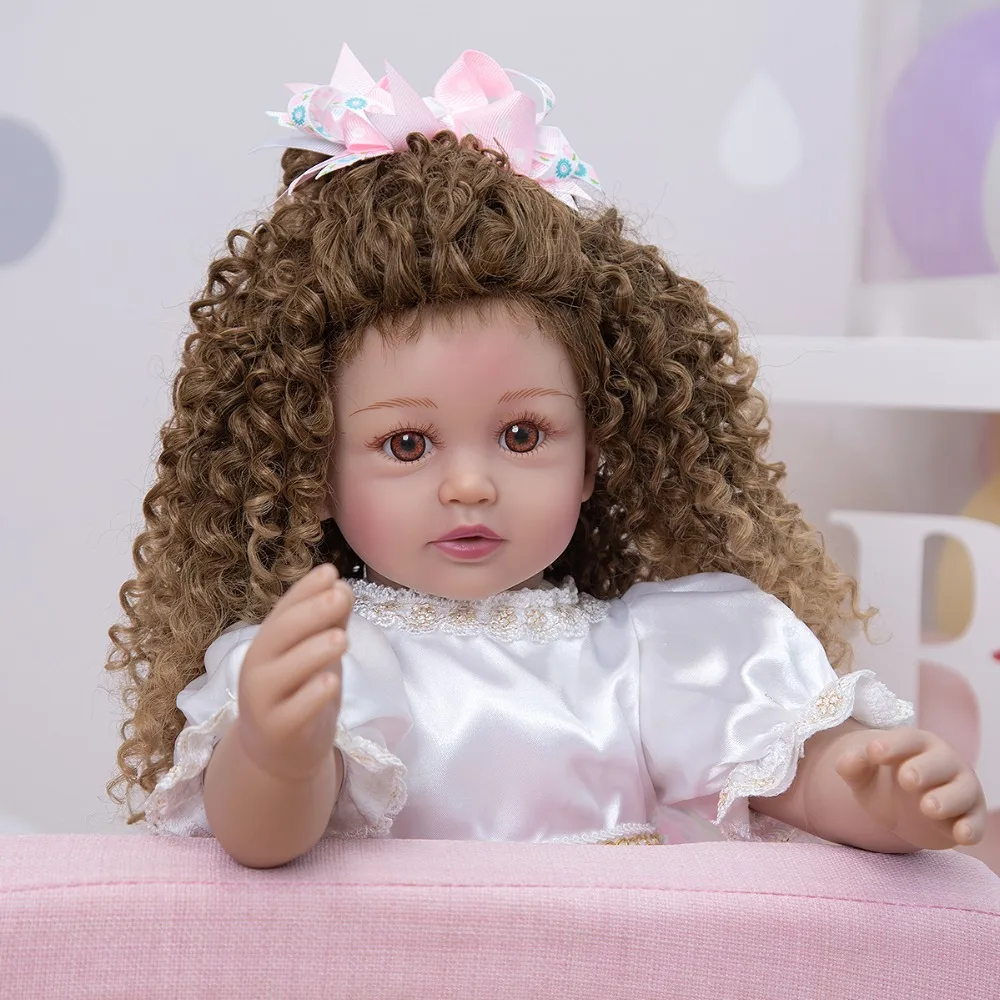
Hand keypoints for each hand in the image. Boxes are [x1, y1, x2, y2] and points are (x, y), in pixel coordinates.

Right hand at [236, 563, 351, 782]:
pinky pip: (294, 711)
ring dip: (313, 653)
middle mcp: (258, 667)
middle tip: (340, 596)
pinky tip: (331, 682)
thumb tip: (342, 587)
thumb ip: (328, 624)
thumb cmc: (300, 693)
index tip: (331, 572)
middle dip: (311, 614)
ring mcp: (263, 700)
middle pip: (280, 636)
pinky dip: (312, 697)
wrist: (279, 752)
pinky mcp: (278, 730)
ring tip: (341, 639)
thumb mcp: (316, 655)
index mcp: (267, 643)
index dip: (305, 590)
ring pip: (285, 673)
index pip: (284, 610)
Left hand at [835, 727, 986, 849]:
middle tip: (906, 779)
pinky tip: (961, 835)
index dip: (891, 745)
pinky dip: (971, 828)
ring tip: (927, 807)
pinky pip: (974, 821)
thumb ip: (853, 766)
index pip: (907, 739)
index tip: (873, 752)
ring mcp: (961, 789)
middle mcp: (943, 762)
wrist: (906, 813)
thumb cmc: (886, 784)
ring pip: (961, 791)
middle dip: (923, 769)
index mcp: (916, 745)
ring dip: (947, 799)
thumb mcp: (863, 776)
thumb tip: (845, 761)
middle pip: (938, 762)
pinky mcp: (969, 817)